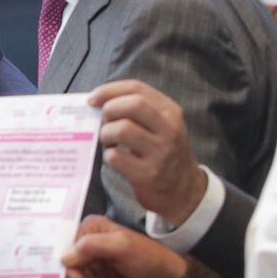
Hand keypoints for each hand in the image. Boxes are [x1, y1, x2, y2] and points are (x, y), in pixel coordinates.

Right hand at [60, 216, 187, 277]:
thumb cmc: (147, 256)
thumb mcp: (121, 246)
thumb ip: (92, 246)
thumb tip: (64, 258)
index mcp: (91, 229)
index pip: (65, 244)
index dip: (68, 262)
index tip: (76, 275)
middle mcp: (87, 245)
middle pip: (68, 266)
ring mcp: (91, 264)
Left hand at [87, 80, 206, 224]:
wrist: (183, 189)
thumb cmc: (162, 151)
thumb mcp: (162, 125)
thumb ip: (138, 110)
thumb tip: (98, 99)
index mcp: (170, 112)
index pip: (137, 88)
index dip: (110, 90)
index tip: (93, 98)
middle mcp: (169, 129)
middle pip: (132, 105)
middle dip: (109, 109)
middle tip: (103, 121)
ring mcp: (160, 152)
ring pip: (122, 130)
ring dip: (106, 134)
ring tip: (109, 142)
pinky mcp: (148, 174)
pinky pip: (116, 157)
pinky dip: (108, 156)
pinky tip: (115, 158)